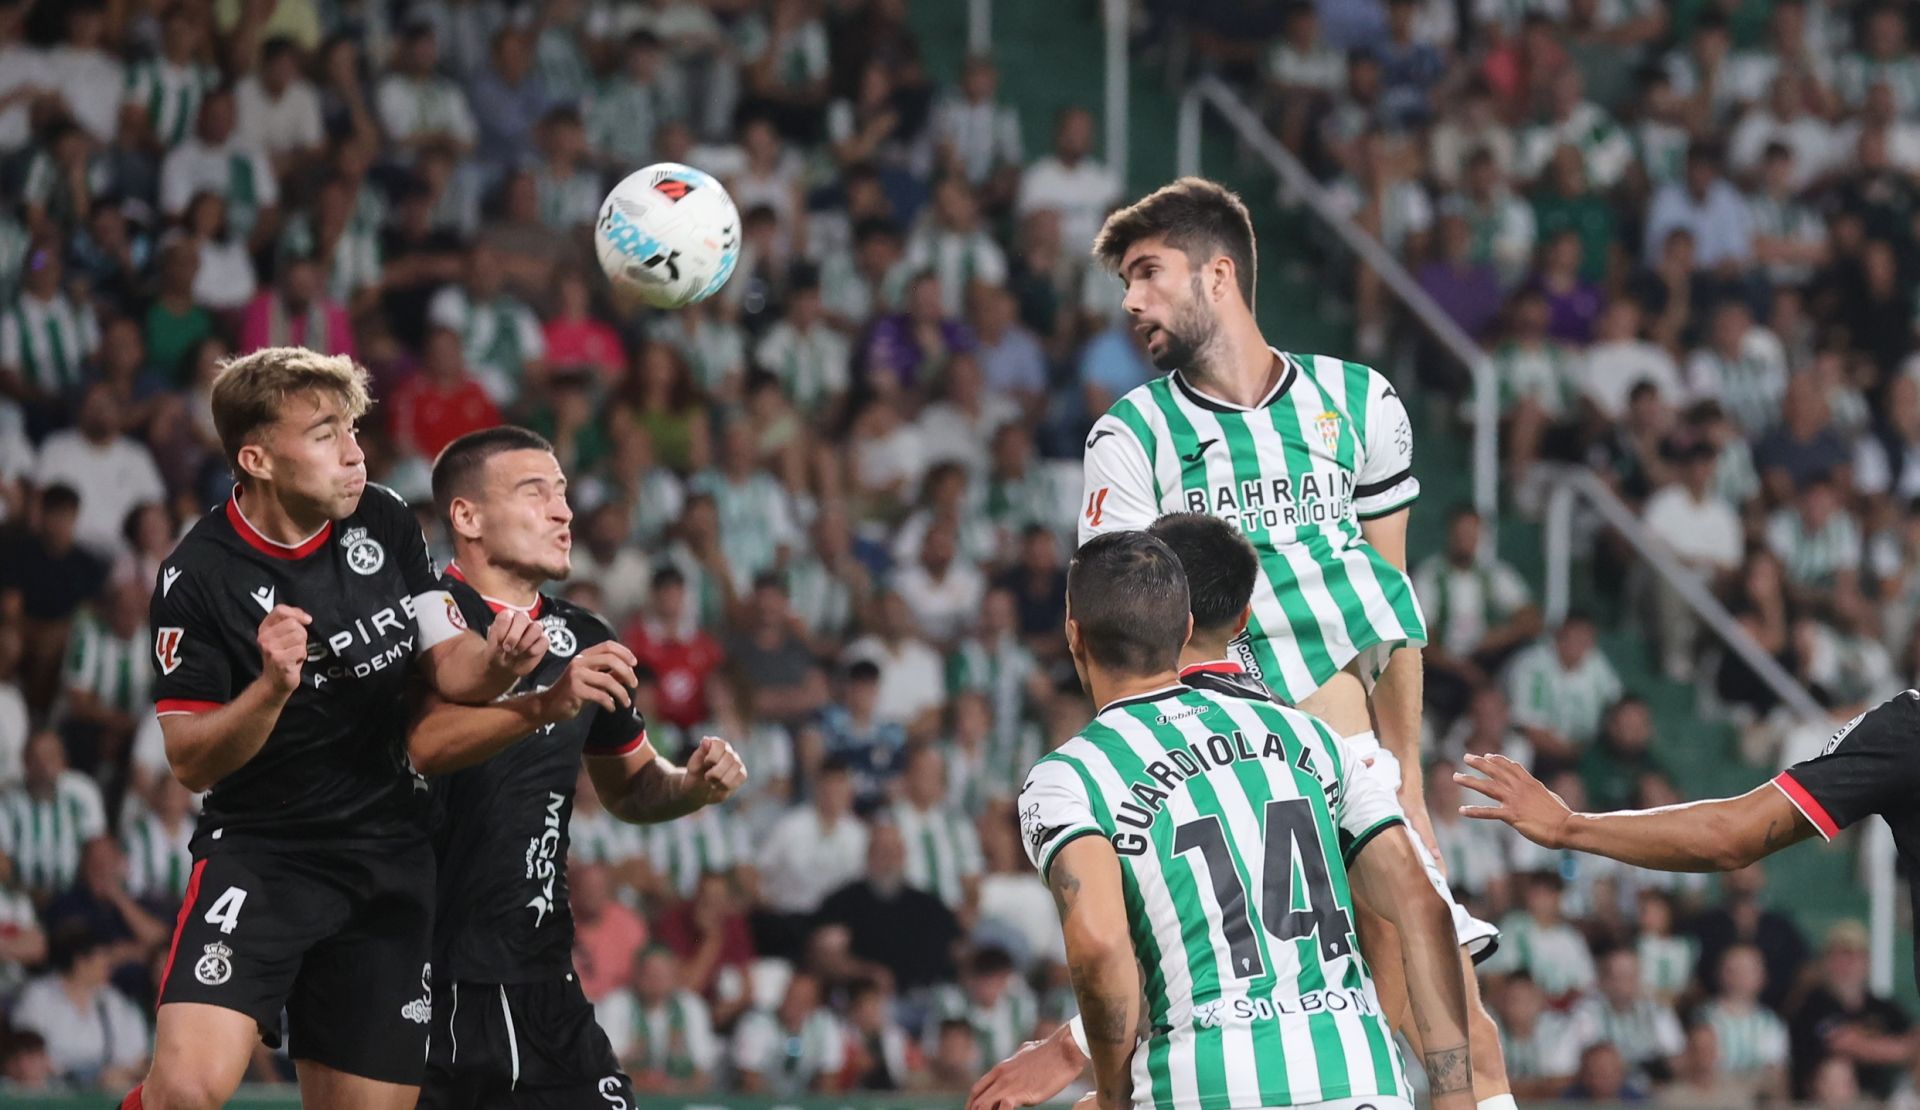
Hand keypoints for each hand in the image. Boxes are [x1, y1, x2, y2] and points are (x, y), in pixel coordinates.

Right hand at [256, 605, 311, 695]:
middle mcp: (264, 637)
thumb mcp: (283, 636)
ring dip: (302, 646)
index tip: (307, 620)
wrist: (275, 682)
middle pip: (293, 624)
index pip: (280, 610)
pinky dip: (302, 656)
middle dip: (302, 634)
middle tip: (296, 645)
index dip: (296, 613)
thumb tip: (306, 618)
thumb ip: (290, 622)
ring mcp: (270, 649)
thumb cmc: (283, 656)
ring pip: (299, 636)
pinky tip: (294, 661)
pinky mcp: (279, 660)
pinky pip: (301, 650)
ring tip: (294, 653)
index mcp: (264, 628)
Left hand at [487, 608, 549, 677]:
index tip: (499, 642)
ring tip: (516, 652)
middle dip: (514, 635)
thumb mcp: (491, 645)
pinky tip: (527, 654)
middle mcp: (522, 620)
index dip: (503, 629)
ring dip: (525, 642)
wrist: (505, 668)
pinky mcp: (543, 641)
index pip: (507, 615)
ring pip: (537, 627)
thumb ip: (498, 636)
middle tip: (507, 648)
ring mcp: (534, 630)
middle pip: (523, 617)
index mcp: (508, 617)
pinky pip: (544, 641)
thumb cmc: (498, 653)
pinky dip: (535, 649)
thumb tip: (508, 635)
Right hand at [535, 642, 638, 720]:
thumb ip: (609, 674)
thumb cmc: (574, 692)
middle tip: (634, 685)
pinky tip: (612, 708)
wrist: (548, 705)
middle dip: (627, 672)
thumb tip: (629, 672)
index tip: (635, 664)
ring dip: (622, 693)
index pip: (608, 646)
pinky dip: (610, 703)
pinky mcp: (574, 690)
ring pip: (608, 680)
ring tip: (626, 702)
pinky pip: (600, 695)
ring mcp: (576, 675)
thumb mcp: (592, 679)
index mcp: (584, 656)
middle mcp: (579, 662)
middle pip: (611, 659)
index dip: (624, 652)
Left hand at [683, 735, 747, 805]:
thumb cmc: (696, 774)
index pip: (720, 745)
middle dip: (716, 772)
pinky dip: (729, 784)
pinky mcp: (741, 773)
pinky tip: (720, 786)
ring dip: (722, 780)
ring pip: (736, 767)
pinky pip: (741, 777)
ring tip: (713, 782)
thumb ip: (700, 752)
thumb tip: (706, 740)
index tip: (705, 763)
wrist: (699, 789)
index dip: (712, 756)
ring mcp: (736, 761)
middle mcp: (728, 750)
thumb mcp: (694, 764)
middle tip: (707, 777)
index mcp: (716, 744)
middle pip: (729, 758)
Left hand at [967, 1028, 1085, 1109]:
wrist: (1064, 1050)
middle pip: (977, 1101)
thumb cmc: (1050, 1051)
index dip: (972, 1104)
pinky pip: (1003, 1108)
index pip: (977, 1089)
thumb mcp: (1027, 1052)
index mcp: (1001, 1069)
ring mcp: (1010, 1085)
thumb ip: (1018, 1058)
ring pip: (984, 1106)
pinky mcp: (1021, 1093)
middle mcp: (1001, 1077)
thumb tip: (1020, 1056)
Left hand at [1456, 753, 1573, 847]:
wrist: (1566, 826)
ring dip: (1470, 781)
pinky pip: (1489, 812)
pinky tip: (1462, 810)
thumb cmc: (1561, 815)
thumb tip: (1534, 790)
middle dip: (1479, 763)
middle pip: (1495, 771)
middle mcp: (1520, 788)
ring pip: (1487, 787)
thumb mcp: (1548, 796)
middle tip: (1466, 757)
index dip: (1498, 760)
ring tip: (1456, 777)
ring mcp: (1514, 801)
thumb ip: (1537, 791)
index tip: (1487, 755)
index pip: (1511, 766)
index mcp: (1530, 783)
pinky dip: (1474, 811)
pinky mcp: (1512, 815)